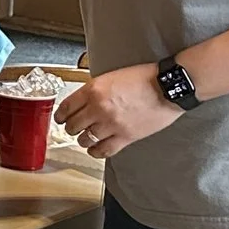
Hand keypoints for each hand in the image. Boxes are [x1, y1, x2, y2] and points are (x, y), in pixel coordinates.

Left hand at [54, 63, 181, 160]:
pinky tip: (95, 149)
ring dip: (83, 139)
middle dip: (71, 127)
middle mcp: (99, 108)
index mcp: (93, 90)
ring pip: (85, 139)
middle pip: (73, 125)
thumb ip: (95, 90)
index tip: (60, 118)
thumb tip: (83, 101)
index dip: (60, 115)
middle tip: (73, 128)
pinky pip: (104, 150)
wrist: (168, 87)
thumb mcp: (112, 76)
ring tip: (85, 138)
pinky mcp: (125, 137)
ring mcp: (111, 124)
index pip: (66, 107)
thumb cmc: (144, 77)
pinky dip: (96, 151)